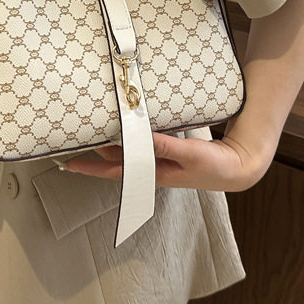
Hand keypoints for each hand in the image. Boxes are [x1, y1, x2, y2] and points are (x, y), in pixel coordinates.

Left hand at [62, 131, 266, 191]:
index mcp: (154, 172)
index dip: (90, 167)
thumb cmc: (215, 166)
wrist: (236, 168)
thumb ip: (165, 146)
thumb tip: (138, 138)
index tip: (67, 163)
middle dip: (92, 155)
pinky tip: (123, 131)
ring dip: (108, 146)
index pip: (114, 171)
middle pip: (115, 162)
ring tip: (90, 133)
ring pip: (126, 153)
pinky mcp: (167, 152)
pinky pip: (140, 146)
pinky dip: (128, 139)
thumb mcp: (190, 154)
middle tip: (70, 144)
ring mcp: (159, 161)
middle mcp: (151, 168)